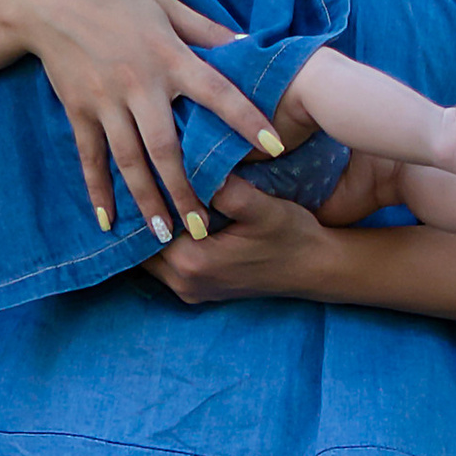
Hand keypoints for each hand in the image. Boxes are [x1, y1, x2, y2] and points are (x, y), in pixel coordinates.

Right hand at [14, 0, 294, 240]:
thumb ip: (207, 29)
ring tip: (164, 235)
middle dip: (185, 189)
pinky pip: (90, 156)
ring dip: (146, 200)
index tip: (273, 147)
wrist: (48, 1)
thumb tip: (249, 46)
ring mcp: (105, 101)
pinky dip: (97, 189)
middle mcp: (138, 84)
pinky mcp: (78, 110)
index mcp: (169, 57)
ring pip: (129, 160)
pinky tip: (107, 220)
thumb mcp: (166, 4)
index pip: (216, 92)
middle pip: (165, 147)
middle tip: (203, 228)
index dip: (246, 118)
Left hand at [139, 164, 339, 301]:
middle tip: (138, 175)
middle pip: (141, 245)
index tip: (137, 167)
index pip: (145, 227)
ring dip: (152, 228)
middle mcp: (183, 283)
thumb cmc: (292, 235)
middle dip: (141, 213)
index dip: (140, 196)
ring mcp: (190, 291)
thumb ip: (226, 188)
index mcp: (192, 262)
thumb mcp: (263, 207)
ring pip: (151, 256)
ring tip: (152, 191)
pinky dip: (165, 241)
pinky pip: (166, 264)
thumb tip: (190, 164)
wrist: (317, 268)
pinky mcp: (198, 291)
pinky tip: (172, 214)